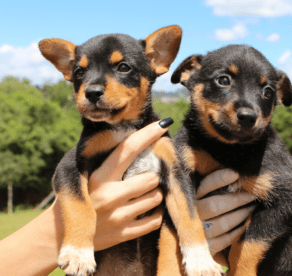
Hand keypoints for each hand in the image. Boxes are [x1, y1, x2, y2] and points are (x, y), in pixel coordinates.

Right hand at [88, 120, 169, 250]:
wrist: (61, 233)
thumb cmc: (80, 195)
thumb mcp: (89, 174)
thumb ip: (110, 161)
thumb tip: (137, 141)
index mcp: (100, 176)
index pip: (129, 149)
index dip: (148, 134)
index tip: (163, 123)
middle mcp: (110, 196)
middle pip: (151, 177)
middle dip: (153, 176)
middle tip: (147, 176)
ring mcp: (118, 217)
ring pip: (156, 198)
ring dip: (155, 194)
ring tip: (145, 193)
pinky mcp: (123, 234)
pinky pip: (154, 221)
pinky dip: (156, 213)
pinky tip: (147, 209)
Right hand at [195, 169, 255, 256]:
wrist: (194, 232)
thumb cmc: (203, 204)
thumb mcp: (202, 192)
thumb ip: (212, 185)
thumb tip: (234, 174)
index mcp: (188, 196)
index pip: (204, 186)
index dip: (219, 179)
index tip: (236, 174)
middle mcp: (190, 214)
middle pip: (215, 205)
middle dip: (237, 199)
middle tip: (252, 194)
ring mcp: (197, 233)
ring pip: (223, 223)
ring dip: (241, 215)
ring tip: (251, 208)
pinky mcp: (206, 247)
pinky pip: (226, 239)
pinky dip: (239, 231)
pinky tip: (245, 223)